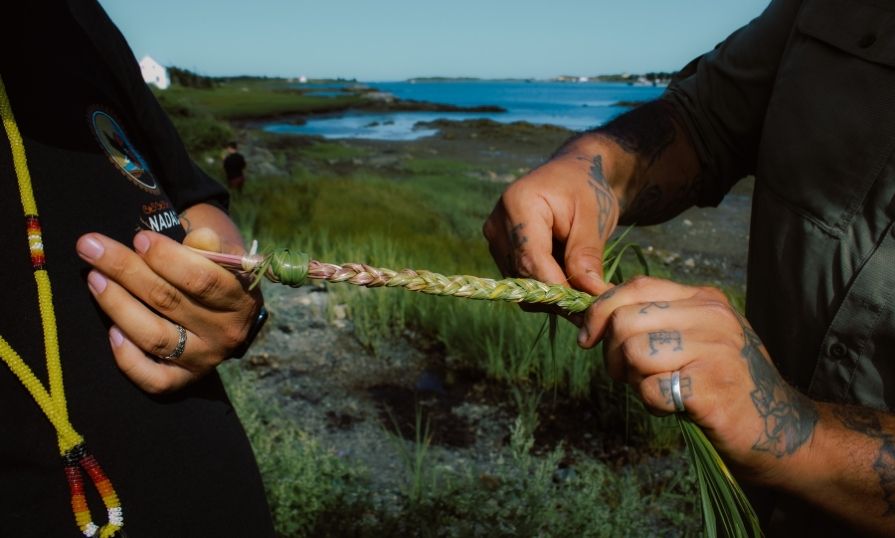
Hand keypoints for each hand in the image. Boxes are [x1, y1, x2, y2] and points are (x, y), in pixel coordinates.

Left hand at [77, 228, 262, 393]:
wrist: (224, 305)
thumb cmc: (215, 268)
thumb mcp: (223, 250)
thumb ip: (212, 243)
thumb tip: (200, 237)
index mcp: (241, 299)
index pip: (203, 280)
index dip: (168, 259)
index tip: (139, 238)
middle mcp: (226, 334)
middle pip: (169, 302)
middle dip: (125, 270)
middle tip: (91, 247)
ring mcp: (204, 359)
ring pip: (154, 337)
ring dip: (117, 305)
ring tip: (94, 278)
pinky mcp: (183, 379)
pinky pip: (152, 378)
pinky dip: (128, 357)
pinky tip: (111, 330)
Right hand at [482, 152, 619, 296]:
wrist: (574, 176)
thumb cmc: (586, 189)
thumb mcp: (594, 218)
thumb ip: (587, 257)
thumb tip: (591, 296)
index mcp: (518, 205)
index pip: (531, 260)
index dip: (559, 289)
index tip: (589, 306)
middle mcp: (497, 225)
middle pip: (524, 277)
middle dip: (559, 294)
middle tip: (593, 300)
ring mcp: (495, 241)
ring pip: (523, 286)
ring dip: (554, 292)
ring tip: (582, 279)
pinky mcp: (500, 253)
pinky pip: (522, 282)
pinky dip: (547, 286)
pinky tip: (567, 272)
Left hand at [583, 276, 817, 485]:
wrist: (784, 431)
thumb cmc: (727, 386)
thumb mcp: (698, 339)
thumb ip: (656, 321)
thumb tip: (596, 315)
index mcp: (705, 299)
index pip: (635, 287)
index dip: (599, 311)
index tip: (588, 337)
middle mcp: (712, 317)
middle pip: (624, 320)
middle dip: (612, 353)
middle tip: (629, 376)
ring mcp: (715, 350)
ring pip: (633, 352)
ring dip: (634, 380)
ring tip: (658, 391)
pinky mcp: (712, 388)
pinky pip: (651, 389)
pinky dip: (652, 404)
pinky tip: (675, 407)